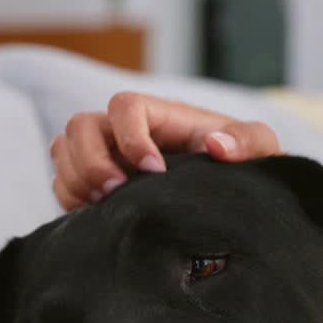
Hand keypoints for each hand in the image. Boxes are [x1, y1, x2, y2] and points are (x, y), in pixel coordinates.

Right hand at [50, 91, 281, 209]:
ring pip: (64, 151)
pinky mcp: (94, 185)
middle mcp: (125, 132)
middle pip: (80, 125)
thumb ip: (249, 140)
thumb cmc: (244, 169)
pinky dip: (71, 199)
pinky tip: (101, 217)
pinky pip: (61, 183)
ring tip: (107, 206)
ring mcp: (106, 157)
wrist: (232, 203)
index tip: (153, 171)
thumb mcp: (260, 149)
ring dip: (76, 180)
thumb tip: (217, 145)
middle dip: (91, 162)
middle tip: (116, 194)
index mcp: (161, 117)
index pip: (124, 105)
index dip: (129, 136)